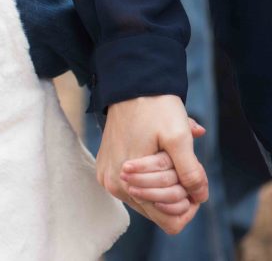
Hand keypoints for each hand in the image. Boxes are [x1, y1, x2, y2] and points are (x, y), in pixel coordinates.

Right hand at [96, 95, 208, 233]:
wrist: (130, 86)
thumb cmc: (154, 108)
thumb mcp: (179, 138)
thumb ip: (191, 173)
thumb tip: (199, 197)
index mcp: (127, 183)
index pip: (170, 220)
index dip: (188, 203)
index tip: (192, 176)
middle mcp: (113, 186)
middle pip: (160, 210)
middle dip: (178, 190)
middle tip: (181, 160)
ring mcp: (108, 178)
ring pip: (150, 199)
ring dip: (166, 182)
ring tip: (168, 155)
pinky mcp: (107, 169)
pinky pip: (138, 187)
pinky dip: (153, 176)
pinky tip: (154, 154)